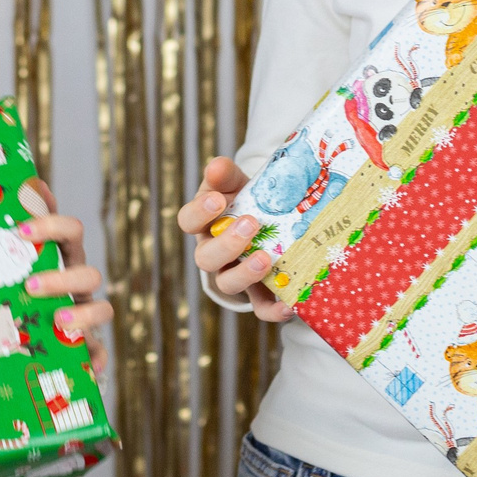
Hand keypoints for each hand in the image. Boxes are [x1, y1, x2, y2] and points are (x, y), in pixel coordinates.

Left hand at [16, 180, 112, 377]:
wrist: (11, 350)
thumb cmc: (4, 301)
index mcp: (58, 261)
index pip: (67, 232)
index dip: (51, 225)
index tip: (20, 230)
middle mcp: (74, 287)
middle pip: (88, 271)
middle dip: (62, 277)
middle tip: (30, 286)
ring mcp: (83, 317)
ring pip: (101, 308)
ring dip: (81, 313)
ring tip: (56, 320)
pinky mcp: (86, 349)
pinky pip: (100, 353)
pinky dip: (97, 358)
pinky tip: (88, 365)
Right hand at [180, 155, 296, 322]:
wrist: (269, 220)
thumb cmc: (245, 200)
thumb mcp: (235, 184)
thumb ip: (225, 175)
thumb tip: (216, 166)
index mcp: (203, 224)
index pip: (187, 221)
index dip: (199, 212)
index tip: (218, 199)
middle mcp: (213, 253)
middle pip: (205, 258)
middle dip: (227, 243)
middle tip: (250, 223)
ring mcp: (233, 275)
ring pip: (227, 284)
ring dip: (245, 273)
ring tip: (265, 258)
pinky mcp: (258, 294)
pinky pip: (260, 308)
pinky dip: (273, 310)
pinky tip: (289, 303)